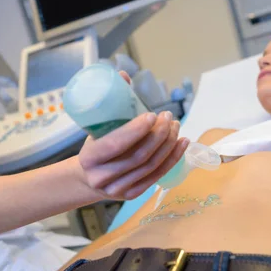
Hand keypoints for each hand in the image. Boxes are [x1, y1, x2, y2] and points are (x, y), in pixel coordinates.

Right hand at [76, 71, 188, 200]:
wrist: (88, 177)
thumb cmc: (95, 145)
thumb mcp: (96, 126)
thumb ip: (111, 103)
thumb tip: (124, 75)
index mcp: (89, 158)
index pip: (115, 145)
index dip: (136, 130)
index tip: (152, 115)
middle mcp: (102, 178)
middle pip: (138, 156)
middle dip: (158, 135)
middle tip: (169, 117)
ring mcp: (118, 189)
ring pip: (150, 166)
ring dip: (168, 144)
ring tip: (176, 126)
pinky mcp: (132, 195)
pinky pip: (157, 175)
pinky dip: (173, 158)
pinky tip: (182, 143)